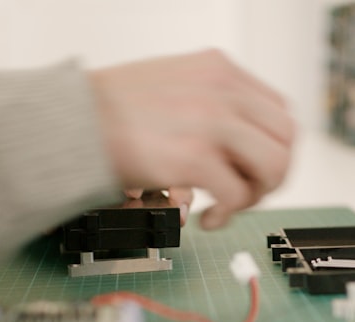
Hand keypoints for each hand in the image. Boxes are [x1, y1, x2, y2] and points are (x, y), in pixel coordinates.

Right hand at [92, 49, 295, 229]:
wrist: (69, 121)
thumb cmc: (106, 111)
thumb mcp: (171, 84)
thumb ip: (207, 102)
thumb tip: (235, 138)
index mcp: (218, 70)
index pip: (277, 110)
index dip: (273, 147)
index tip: (255, 169)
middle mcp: (223, 91)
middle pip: (285, 139)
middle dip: (271, 175)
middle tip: (246, 194)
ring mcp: (212, 123)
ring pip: (273, 167)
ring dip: (255, 196)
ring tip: (226, 207)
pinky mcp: (195, 158)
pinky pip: (238, 195)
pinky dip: (227, 215)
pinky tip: (206, 218)